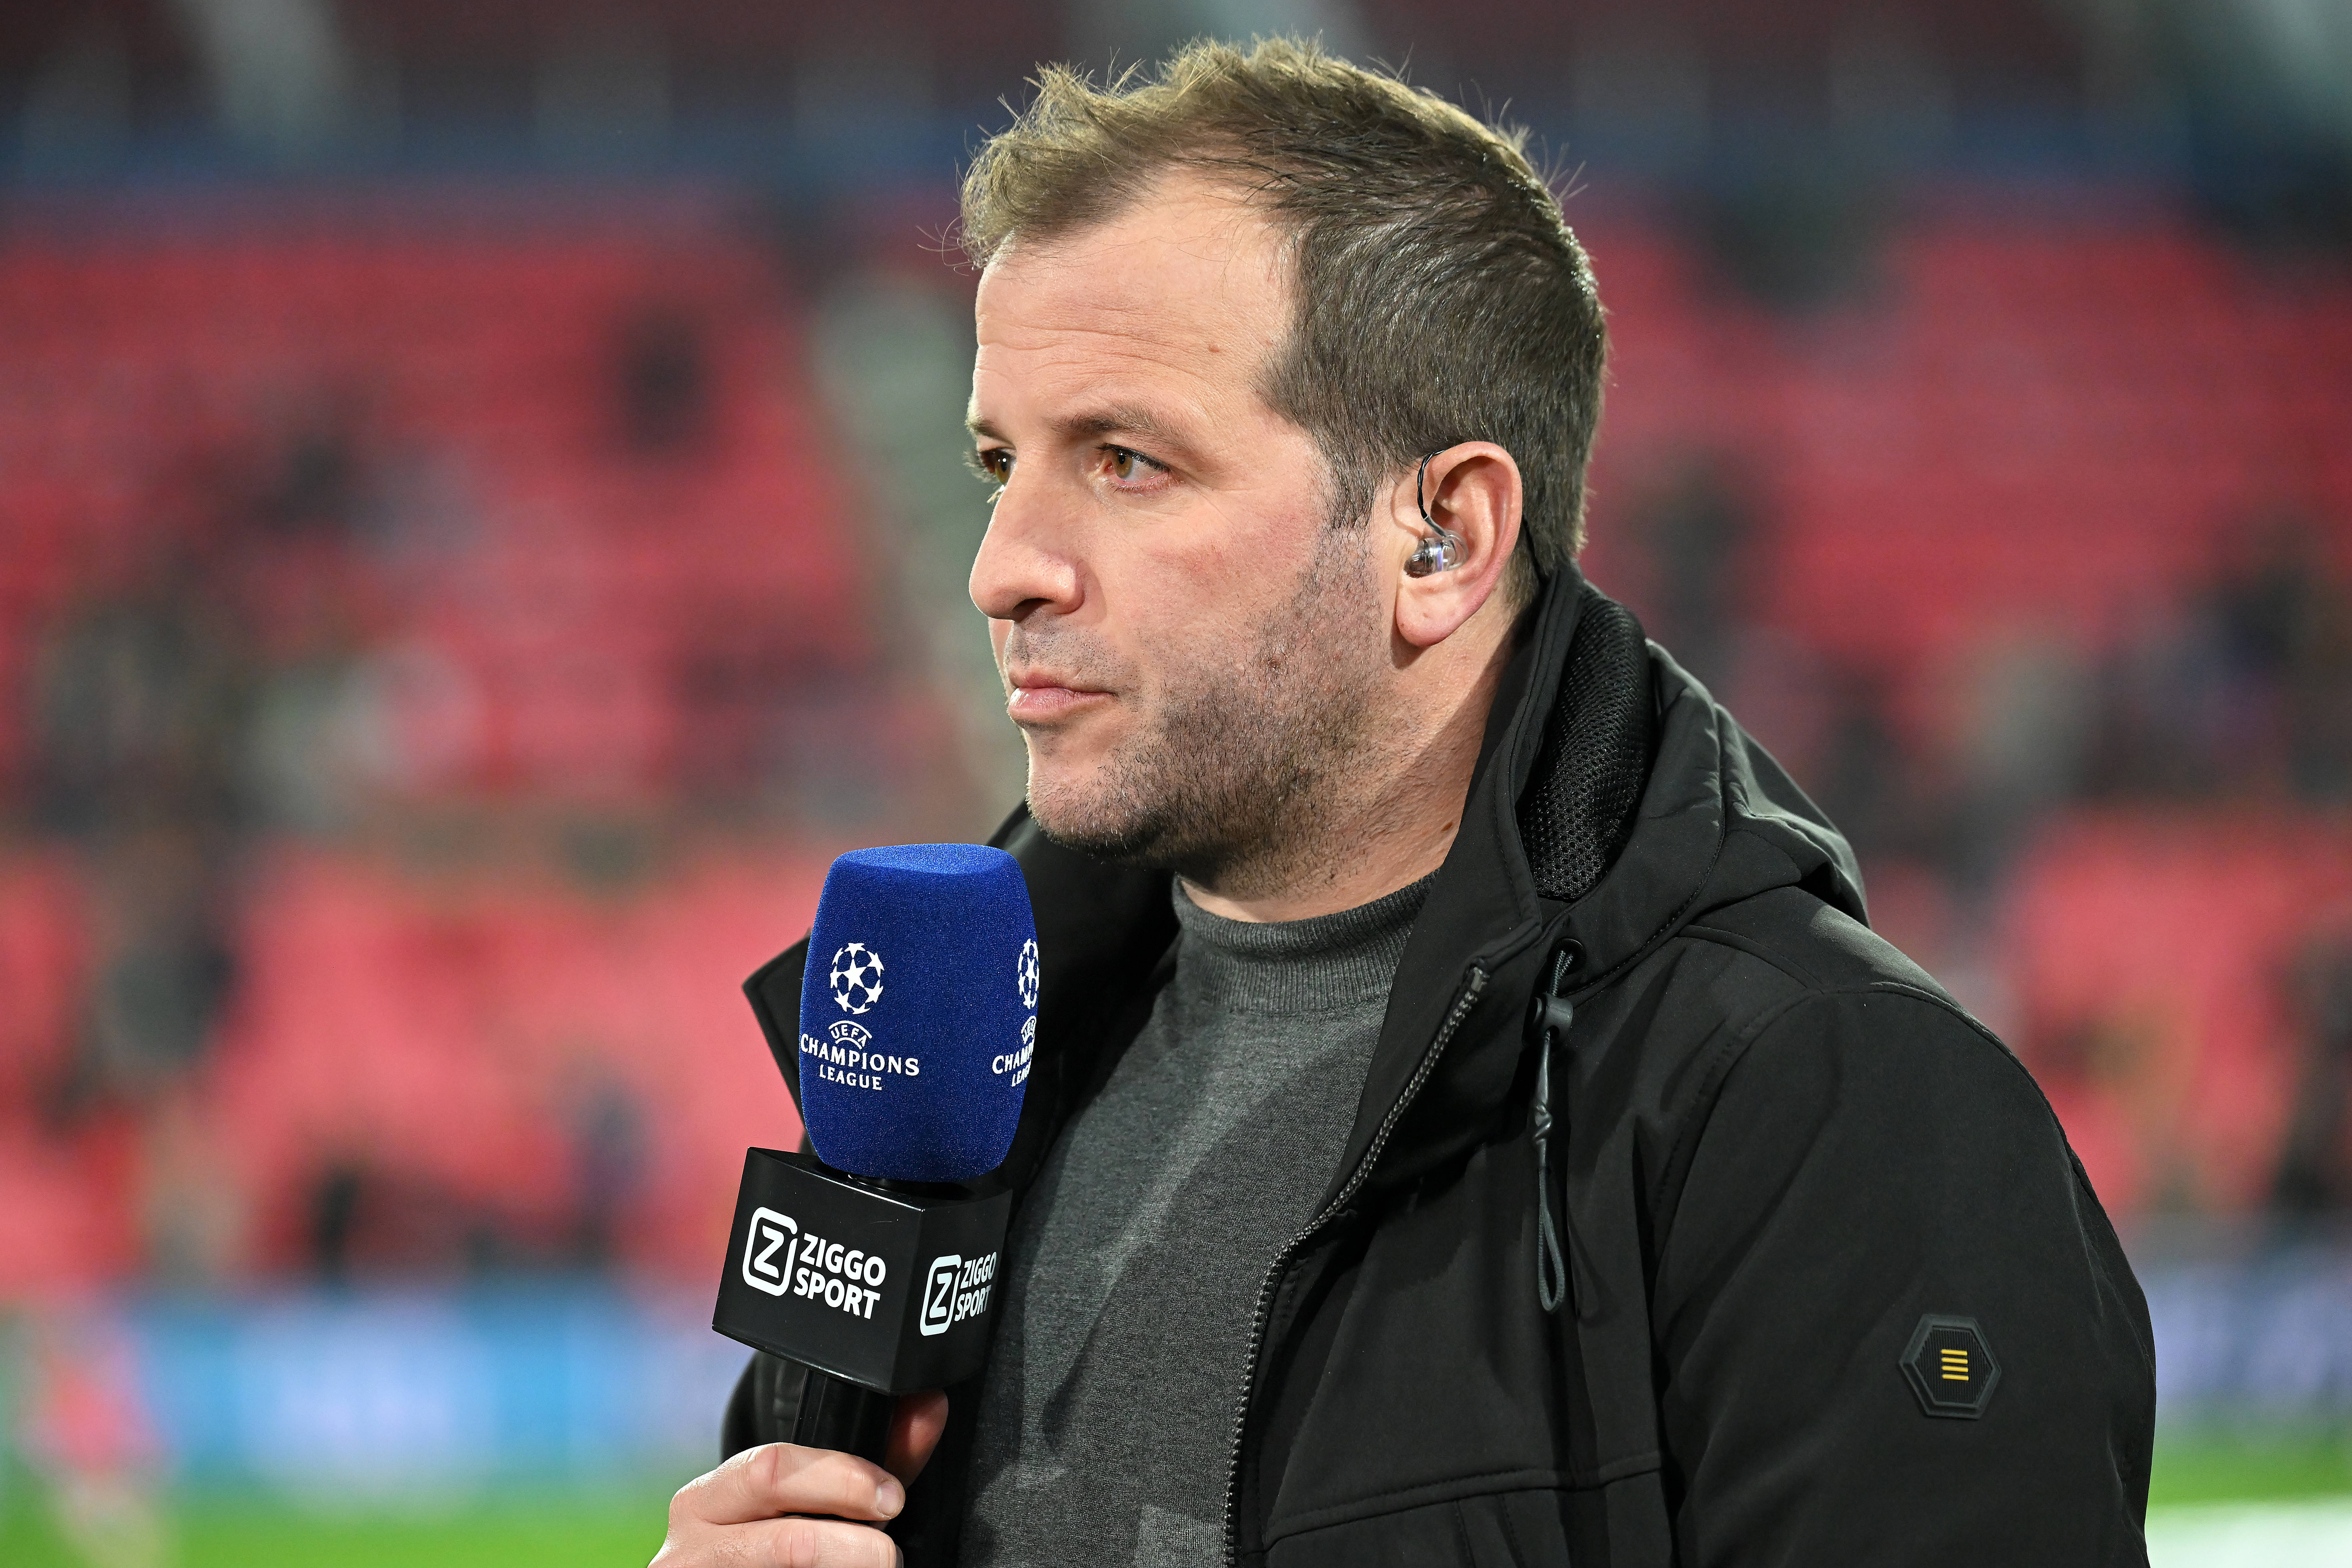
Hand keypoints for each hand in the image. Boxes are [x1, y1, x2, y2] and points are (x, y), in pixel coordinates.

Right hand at [651, 1391, 949, 1567]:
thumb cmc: (775, 1545)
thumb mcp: (813, 1500)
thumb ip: (871, 1460)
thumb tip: (928, 1406)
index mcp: (705, 1500)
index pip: (772, 1471)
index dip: (843, 1480)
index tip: (891, 1497)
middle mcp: (690, 1548)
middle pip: (789, 1541)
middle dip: (854, 1545)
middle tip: (889, 1553)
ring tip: (876, 1567)